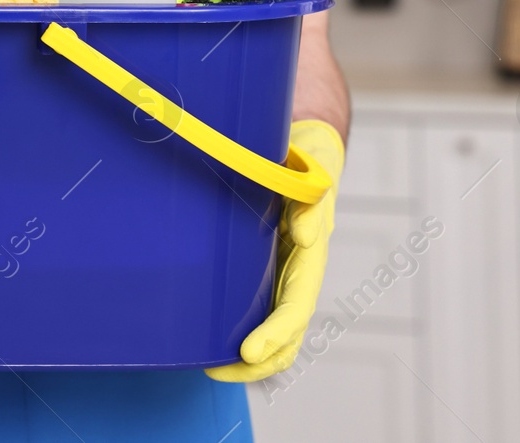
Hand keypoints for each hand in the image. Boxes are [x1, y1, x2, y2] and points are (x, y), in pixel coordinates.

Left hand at [206, 120, 344, 381]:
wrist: (304, 151)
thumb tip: (308, 236)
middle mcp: (297, 276)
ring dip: (247, 361)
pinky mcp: (261, 272)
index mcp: (310, 259)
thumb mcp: (312, 173)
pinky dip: (236, 333)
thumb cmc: (306, 163)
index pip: (296, 309)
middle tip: (215, 369)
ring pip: (272, 335)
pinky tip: (206, 338)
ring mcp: (281, 277)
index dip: (275, 334)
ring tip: (209, 365)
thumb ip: (313, 201)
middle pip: (286, 338)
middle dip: (256, 363)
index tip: (248, 352)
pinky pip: (253, 312)